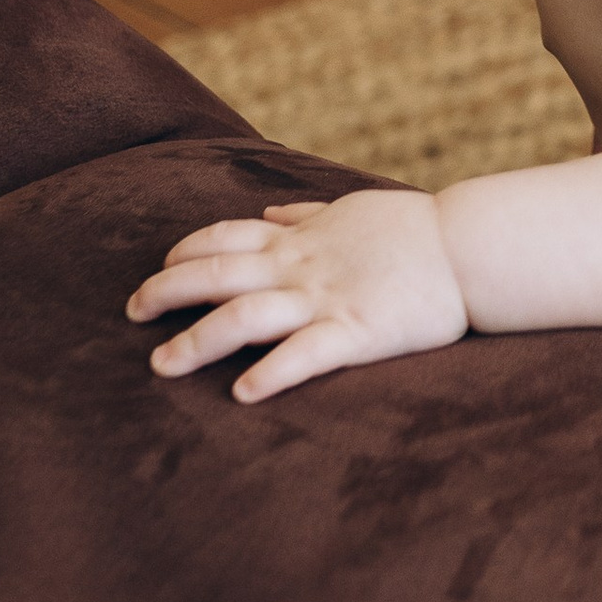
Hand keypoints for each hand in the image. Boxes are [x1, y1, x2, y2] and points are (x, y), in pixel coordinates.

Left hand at [126, 190, 468, 402]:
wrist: (470, 246)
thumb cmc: (416, 229)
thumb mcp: (355, 208)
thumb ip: (308, 215)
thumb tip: (272, 214)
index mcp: (302, 239)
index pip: (227, 237)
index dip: (186, 250)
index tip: (161, 265)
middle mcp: (302, 267)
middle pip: (217, 275)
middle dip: (167, 292)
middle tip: (131, 312)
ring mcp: (326, 299)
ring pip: (245, 317)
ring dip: (197, 340)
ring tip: (162, 364)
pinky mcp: (357, 332)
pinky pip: (304, 354)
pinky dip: (270, 372)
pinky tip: (242, 393)